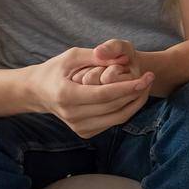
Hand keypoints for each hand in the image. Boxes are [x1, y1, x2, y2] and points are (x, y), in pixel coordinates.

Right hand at [29, 47, 154, 137]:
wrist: (38, 93)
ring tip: (145, 86)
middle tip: (150, 77)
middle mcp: (72, 115)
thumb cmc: (55, 70)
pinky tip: (132, 96)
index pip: (104, 94)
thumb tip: (122, 58)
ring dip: (135, 103)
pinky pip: (112, 122)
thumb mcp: (72, 56)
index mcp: (66, 95)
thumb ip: (96, 56)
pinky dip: (126, 110)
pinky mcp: (84, 133)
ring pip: (116, 118)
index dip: (128, 86)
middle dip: (136, 93)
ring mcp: (78, 127)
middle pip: (114, 107)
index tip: (146, 77)